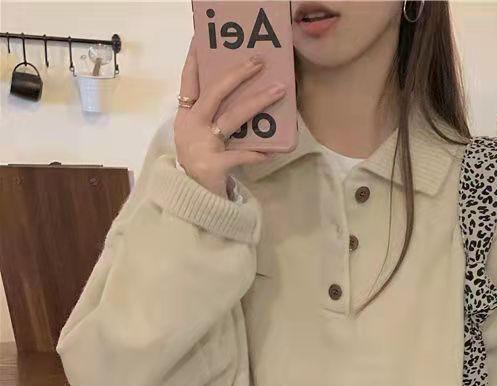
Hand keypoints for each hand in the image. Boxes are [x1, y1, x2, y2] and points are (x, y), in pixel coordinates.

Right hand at [174, 36, 285, 197]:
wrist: (194, 201)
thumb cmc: (204, 165)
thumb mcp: (201, 139)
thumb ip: (213, 120)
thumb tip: (244, 98)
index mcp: (186, 118)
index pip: (189, 84)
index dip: (195, 63)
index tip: (201, 42)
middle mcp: (191, 127)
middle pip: (214, 93)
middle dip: (237, 75)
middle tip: (258, 62)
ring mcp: (201, 145)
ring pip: (232, 117)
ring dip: (258, 102)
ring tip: (279, 90)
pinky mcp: (214, 165)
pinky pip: (242, 155)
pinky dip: (258, 153)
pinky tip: (274, 150)